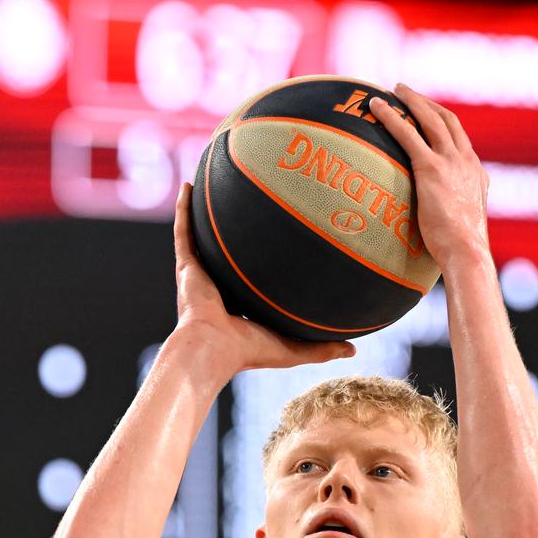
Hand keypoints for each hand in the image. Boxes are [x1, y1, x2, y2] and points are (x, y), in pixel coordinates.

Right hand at [173, 181, 356, 373]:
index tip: (273, 245)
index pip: (246, 280)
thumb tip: (354, 351)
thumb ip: (321, 348)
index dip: (256, 264)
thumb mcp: (293, 348)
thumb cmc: (248, 352)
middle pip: (222, 252)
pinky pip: (184, 231)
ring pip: (199, 236)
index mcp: (234, 304)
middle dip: (227, 233)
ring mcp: (197, 274)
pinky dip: (183, 208)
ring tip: (207, 187)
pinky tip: (188, 184)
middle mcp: (214, 286)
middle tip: (242, 206)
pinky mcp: (186, 266)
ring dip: (200, 213)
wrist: (213, 349)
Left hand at [369, 83, 490, 273]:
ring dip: (410, 100)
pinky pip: (407, 133)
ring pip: (430, 118)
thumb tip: (436, 224)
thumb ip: (451, 214)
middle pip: (446, 120)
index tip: (427, 114)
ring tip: (391, 90)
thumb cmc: (460, 250)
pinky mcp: (432, 168)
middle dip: (425, 103)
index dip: (442, 122)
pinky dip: (391, 116)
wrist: (467, 251)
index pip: (459, 139)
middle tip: (405, 92)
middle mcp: (466, 160)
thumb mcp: (461, 225)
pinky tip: (375, 107)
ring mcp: (451, 161)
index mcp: (475, 173)